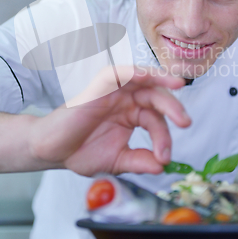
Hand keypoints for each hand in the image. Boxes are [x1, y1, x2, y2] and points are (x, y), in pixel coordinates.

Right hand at [29, 66, 190, 175]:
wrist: (52, 151)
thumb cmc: (81, 152)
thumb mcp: (117, 161)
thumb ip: (139, 161)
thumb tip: (162, 166)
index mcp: (132, 115)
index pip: (156, 121)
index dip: (164, 138)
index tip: (164, 157)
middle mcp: (126, 101)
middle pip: (156, 97)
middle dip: (173, 108)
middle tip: (185, 122)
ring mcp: (113, 92)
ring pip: (142, 79)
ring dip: (161, 79)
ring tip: (178, 86)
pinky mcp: (99, 86)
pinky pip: (118, 74)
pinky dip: (133, 72)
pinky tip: (145, 76)